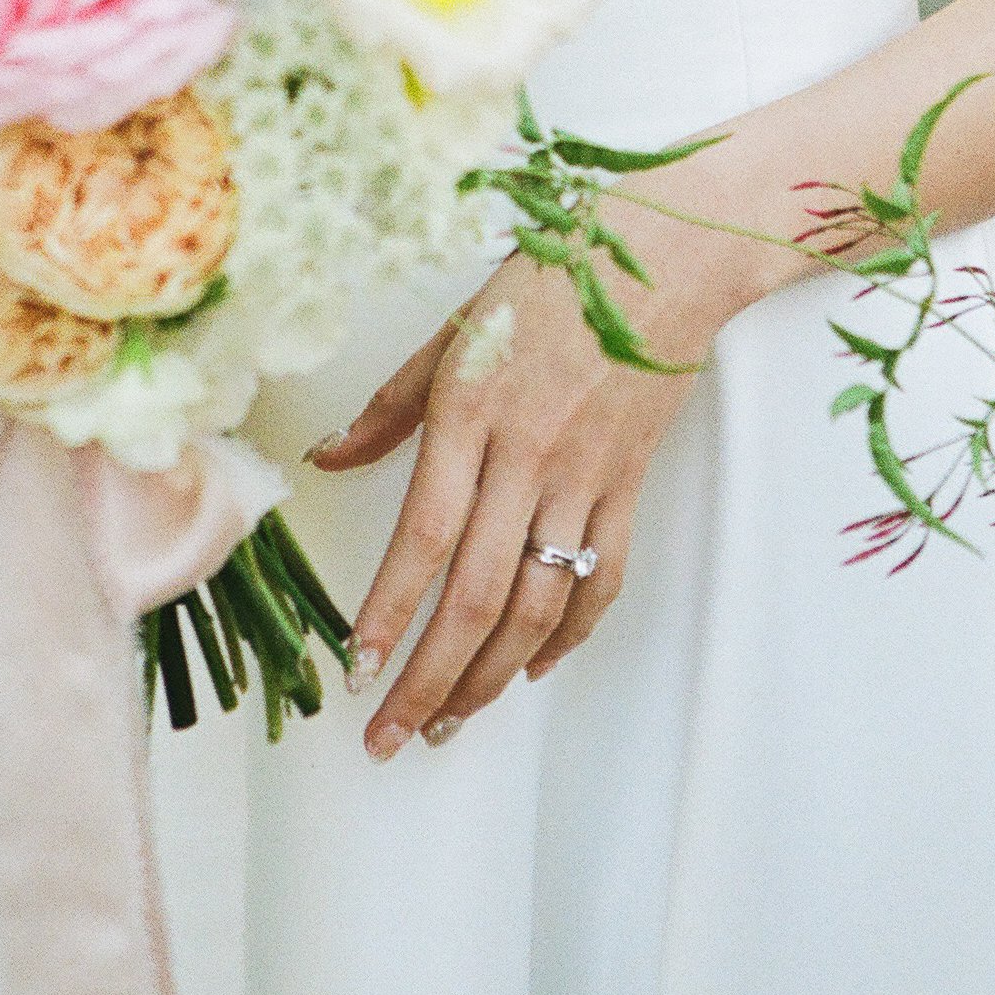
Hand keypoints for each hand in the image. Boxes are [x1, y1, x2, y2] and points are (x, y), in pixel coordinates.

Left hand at [312, 197, 755, 759]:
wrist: (666, 258)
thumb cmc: (550, 282)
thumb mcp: (453, 331)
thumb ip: (391, 405)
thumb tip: (328, 460)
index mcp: (472, 413)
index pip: (423, 536)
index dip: (389, 612)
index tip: (357, 670)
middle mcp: (527, 456)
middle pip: (476, 594)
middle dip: (428, 678)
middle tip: (390, 736)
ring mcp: (584, 479)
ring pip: (537, 605)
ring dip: (491, 677)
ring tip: (450, 722)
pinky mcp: (628, 488)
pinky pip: (600, 581)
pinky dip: (566, 637)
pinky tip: (532, 668)